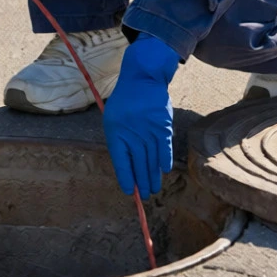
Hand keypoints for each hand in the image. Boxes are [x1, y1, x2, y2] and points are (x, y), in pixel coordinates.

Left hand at [102, 33, 178, 198]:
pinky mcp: (163, 127)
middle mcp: (133, 135)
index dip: (125, 177)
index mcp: (116, 133)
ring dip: (153, 176)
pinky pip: (164, 148)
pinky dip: (164, 160)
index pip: (121, 161)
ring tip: (153, 189)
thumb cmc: (125, 102)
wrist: (142, 80)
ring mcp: (149, 131)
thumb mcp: (112, 120)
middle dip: (141, 181)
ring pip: (151, 159)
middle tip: (144, 196)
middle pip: (138, 164)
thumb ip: (119, 141)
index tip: (129, 191)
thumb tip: (127, 164)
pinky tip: (164, 171)